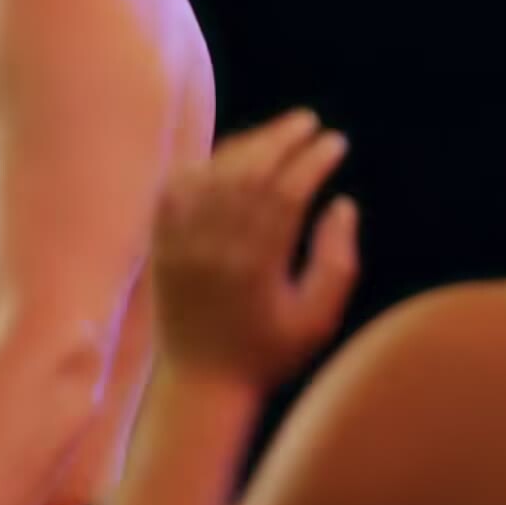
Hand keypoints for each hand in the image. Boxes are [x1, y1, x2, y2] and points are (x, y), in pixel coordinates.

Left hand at [151, 108, 360, 385]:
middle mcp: (215, 247)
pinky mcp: (162, 244)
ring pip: (214, 174)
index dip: (313, 161)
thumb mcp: (318, 319)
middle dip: (281, 139)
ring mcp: (182, 243)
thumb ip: (337, 261)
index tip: (335, 143)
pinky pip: (177, 189)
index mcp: (257, 265)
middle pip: (249, 173)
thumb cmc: (269, 353)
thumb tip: (343, 203)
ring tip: (278, 133)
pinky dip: (203, 166)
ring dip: (246, 146)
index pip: (287, 192)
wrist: (201, 383)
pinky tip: (228, 157)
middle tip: (309, 121)